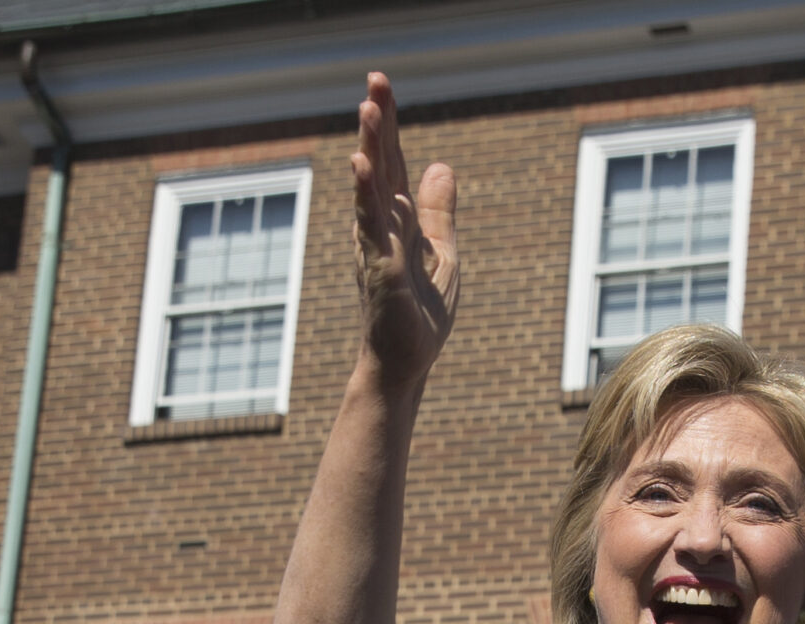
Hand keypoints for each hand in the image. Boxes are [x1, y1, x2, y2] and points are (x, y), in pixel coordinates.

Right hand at [348, 72, 457, 389]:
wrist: (405, 363)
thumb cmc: (418, 316)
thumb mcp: (442, 253)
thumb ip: (439, 211)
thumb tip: (442, 165)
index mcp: (398, 221)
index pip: (393, 162)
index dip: (389, 125)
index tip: (382, 85)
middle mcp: (382, 226)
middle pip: (381, 163)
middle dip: (378, 121)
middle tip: (374, 78)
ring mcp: (377, 245)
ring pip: (372, 186)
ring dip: (369, 146)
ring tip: (367, 107)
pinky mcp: (379, 267)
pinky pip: (371, 224)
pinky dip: (366, 194)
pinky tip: (362, 164)